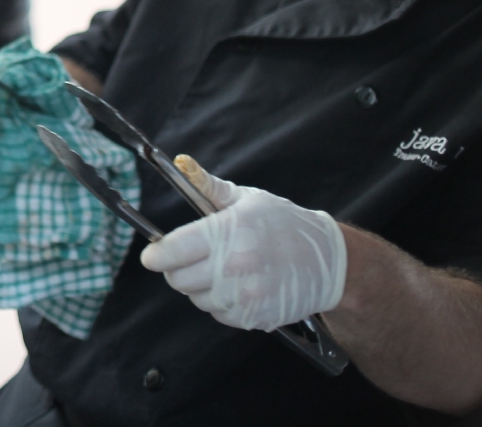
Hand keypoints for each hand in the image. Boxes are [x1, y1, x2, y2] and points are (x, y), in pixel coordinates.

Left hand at [139, 159, 346, 331]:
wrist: (329, 261)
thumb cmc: (284, 224)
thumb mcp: (248, 198)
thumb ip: (209, 186)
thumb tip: (181, 163)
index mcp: (231, 231)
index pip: (174, 250)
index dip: (156, 255)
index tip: (152, 256)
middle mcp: (237, 265)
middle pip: (179, 280)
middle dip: (177, 270)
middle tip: (188, 260)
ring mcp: (248, 295)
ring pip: (197, 299)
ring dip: (200, 288)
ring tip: (218, 271)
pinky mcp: (257, 317)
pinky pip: (220, 315)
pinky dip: (220, 304)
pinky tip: (235, 287)